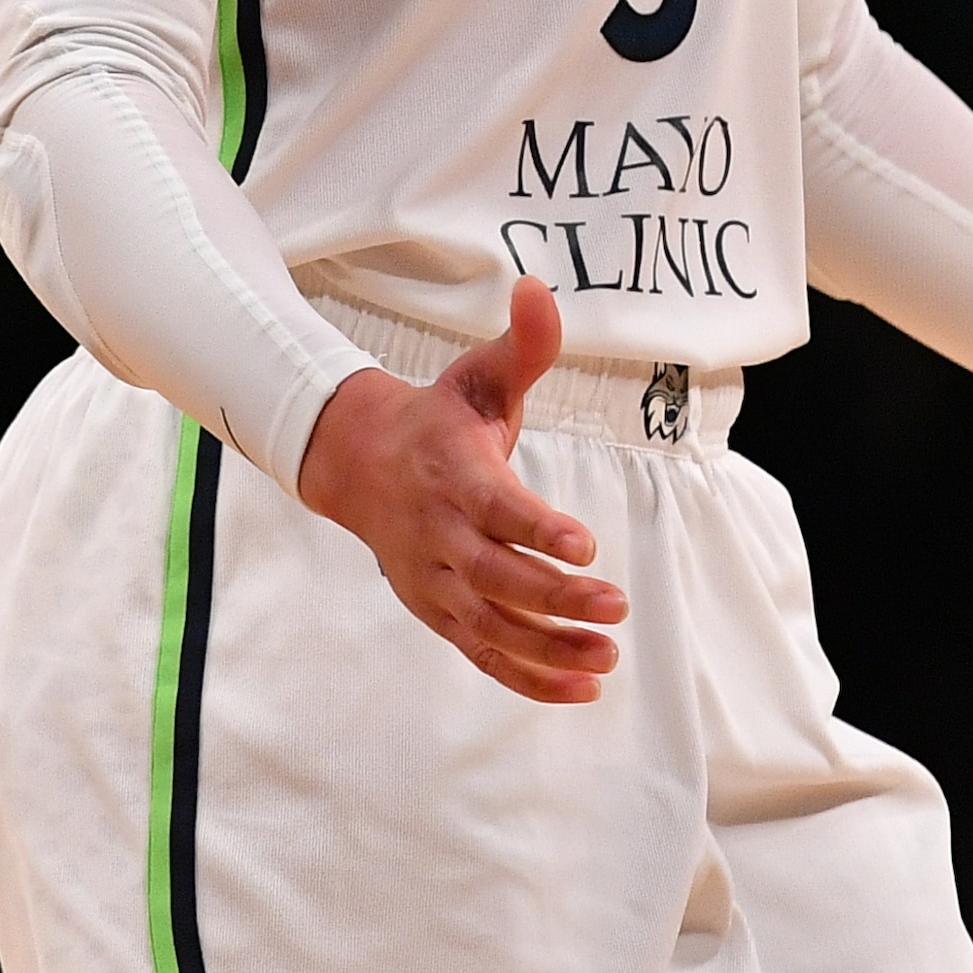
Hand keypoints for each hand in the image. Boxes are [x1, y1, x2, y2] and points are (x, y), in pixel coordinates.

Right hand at [292, 280, 630, 704]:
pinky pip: (483, 654)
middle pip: (496, 577)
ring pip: (491, 626)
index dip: (538, 529)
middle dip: (555, 597)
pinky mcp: (438, 612)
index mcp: (454, 475)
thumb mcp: (477, 377)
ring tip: (608, 658)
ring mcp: (436, 581)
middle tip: (615, 608)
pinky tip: (583, 687)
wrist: (358, 465)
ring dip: (549, 648)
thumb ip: (522, 344)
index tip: (585, 544)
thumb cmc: (439, 421)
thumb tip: (539, 286)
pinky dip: (528, 677)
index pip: (497, 508)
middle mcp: (440, 535)